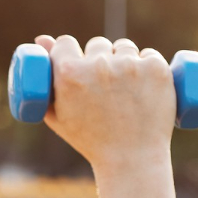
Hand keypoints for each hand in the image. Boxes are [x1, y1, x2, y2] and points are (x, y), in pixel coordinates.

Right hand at [34, 35, 175, 174]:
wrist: (131, 158)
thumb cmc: (89, 139)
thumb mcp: (57, 113)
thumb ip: (44, 77)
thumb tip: (40, 39)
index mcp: (68, 73)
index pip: (66, 43)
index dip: (69, 51)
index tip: (75, 61)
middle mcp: (98, 65)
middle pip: (96, 43)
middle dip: (97, 56)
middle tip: (102, 79)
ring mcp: (130, 65)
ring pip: (124, 47)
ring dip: (122, 57)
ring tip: (124, 83)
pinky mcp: (157, 69)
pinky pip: (149, 54)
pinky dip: (147, 65)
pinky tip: (144, 81)